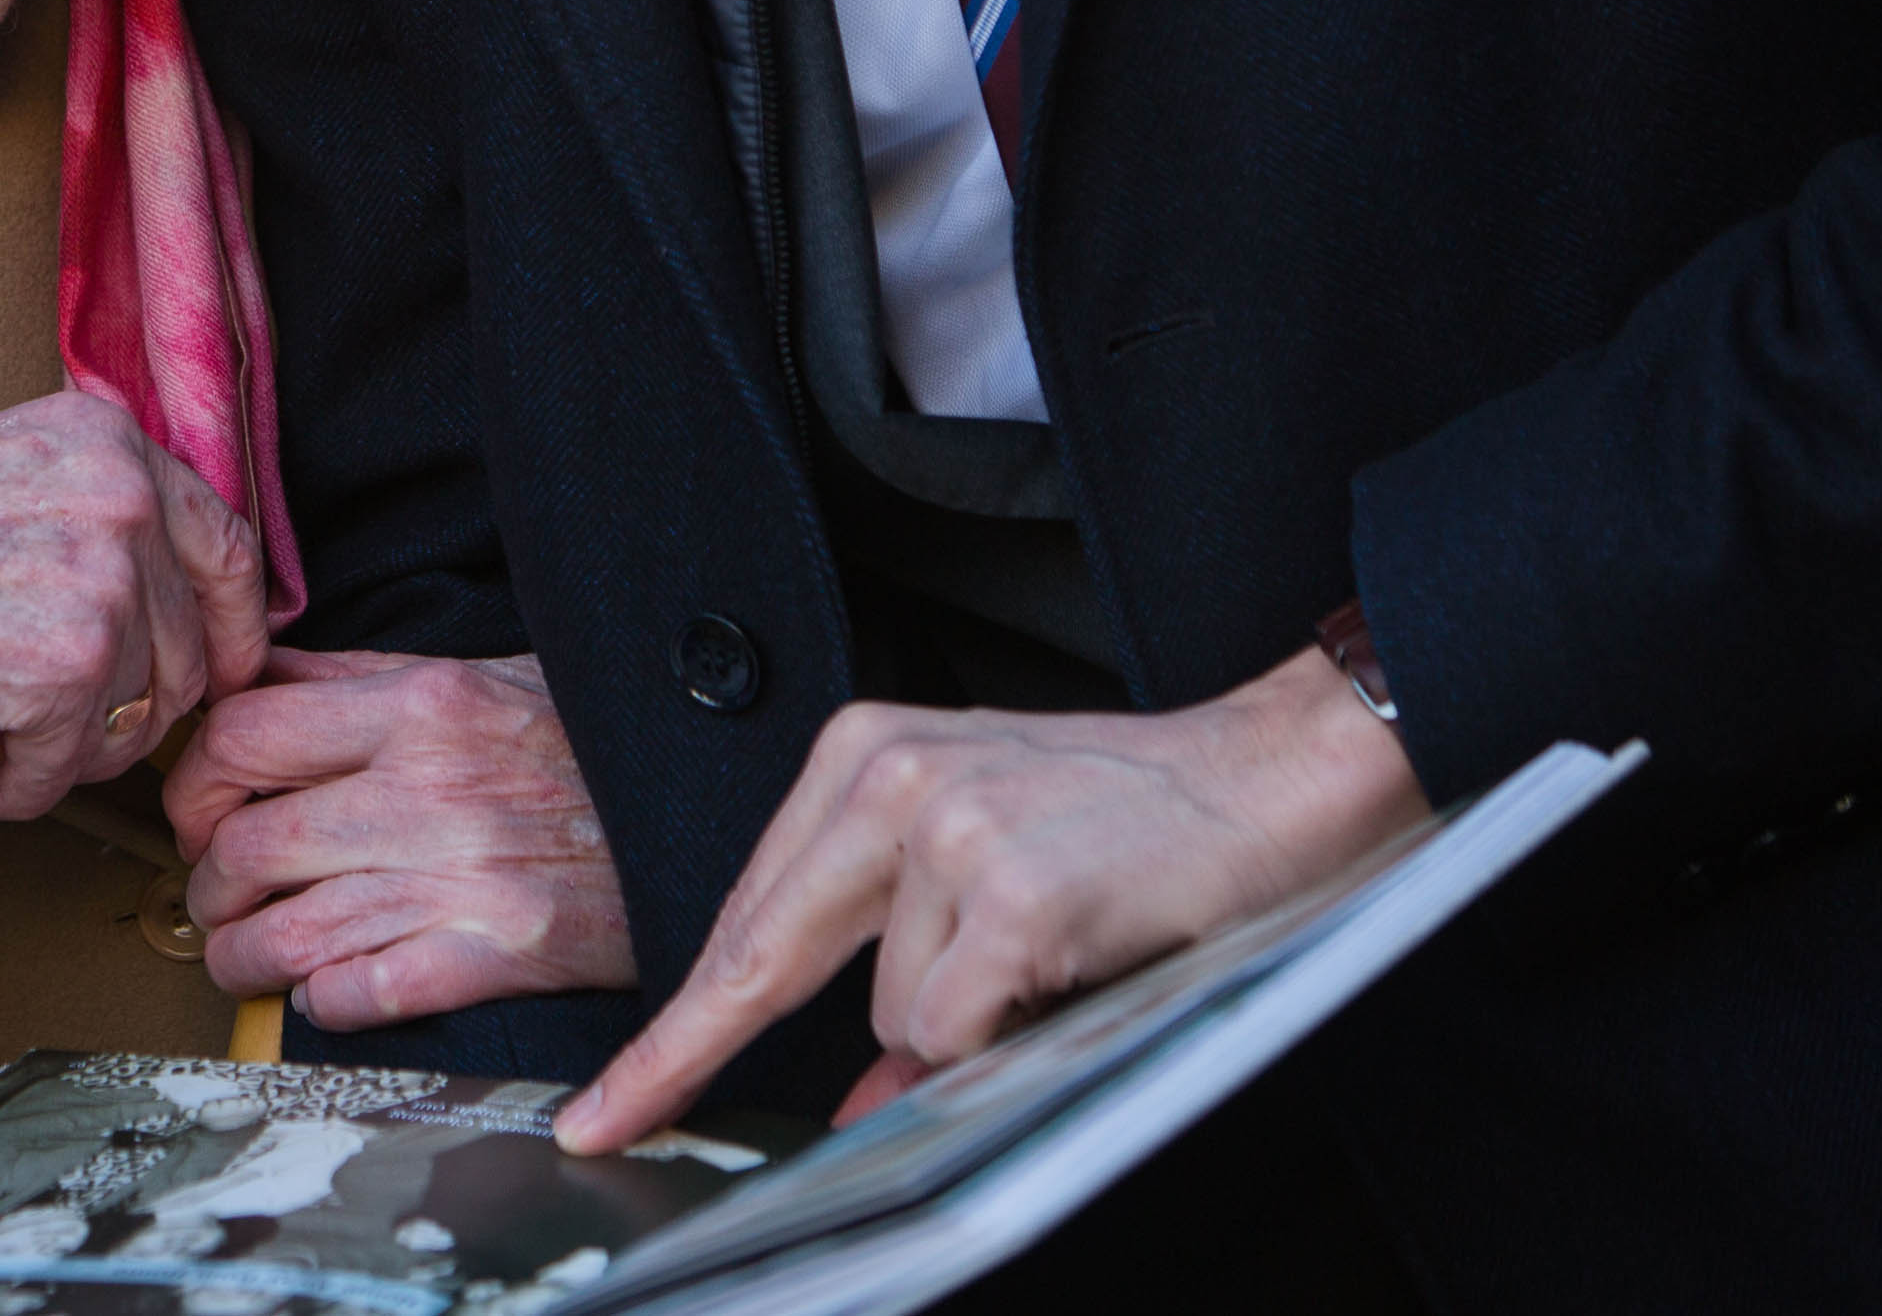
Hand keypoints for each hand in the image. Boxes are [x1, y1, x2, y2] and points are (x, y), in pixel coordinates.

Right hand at [0, 391, 269, 818]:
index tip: (221, 675)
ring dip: (72, 750)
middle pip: (187, 654)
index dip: (233, 631)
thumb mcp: (11, 467)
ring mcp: (99, 582)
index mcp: (112, 442)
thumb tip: (186, 609)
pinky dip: (30, 787)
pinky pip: (73, 763)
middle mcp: (122, 500)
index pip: (226, 549)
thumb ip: (100, 510)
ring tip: (6, 735)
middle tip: (56, 718)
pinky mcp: (62, 667)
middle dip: (128, 709)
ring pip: (136, 718)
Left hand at [164, 648, 633, 1028]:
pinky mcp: (493, 957)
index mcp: (421, 704)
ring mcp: (458, 879)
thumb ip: (360, 674)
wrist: (697, 817)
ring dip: (240, 956)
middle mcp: (428, 789)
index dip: (193, 782)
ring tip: (245, 953)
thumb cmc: (585, 750)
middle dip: (206, 884)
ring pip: (283, 935)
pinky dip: (317, 1001)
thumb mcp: (483, 675)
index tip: (200, 810)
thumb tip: (258, 674)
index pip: (242, 735)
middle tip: (216, 893)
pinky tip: (323, 988)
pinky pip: (357, 994)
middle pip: (244, 844)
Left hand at [558, 644, 1428, 1153]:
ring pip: (890, 1018)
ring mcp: (947, 830)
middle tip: (621, 1124)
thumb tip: (853, 1103)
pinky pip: (963, 1030)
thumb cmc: (1132, 818)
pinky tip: (1071, 961)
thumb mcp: (984, 866)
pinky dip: (1013, 1031)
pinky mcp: (1013, 890)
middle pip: (760, 961)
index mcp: (859, 756)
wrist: (1275, 774)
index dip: (674, 1025)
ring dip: (962, 1024)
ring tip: (1048, 955)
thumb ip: (896, 964)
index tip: (606, 1104)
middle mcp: (883, 778)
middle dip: (692, 1056)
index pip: (744, 916)